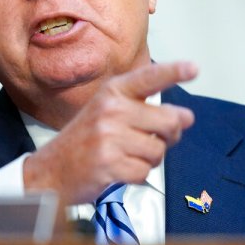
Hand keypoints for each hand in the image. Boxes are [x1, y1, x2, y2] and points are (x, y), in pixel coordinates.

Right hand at [23, 61, 197, 203]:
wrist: (51, 170)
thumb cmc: (85, 140)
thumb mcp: (109, 112)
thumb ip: (147, 111)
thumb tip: (186, 117)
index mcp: (112, 91)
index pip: (149, 78)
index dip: (174, 72)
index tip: (193, 68)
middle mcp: (111, 109)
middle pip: (168, 121)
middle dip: (170, 136)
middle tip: (157, 140)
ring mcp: (108, 136)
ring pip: (158, 150)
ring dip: (150, 159)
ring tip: (128, 156)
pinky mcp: (108, 163)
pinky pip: (145, 171)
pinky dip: (137, 175)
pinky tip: (119, 170)